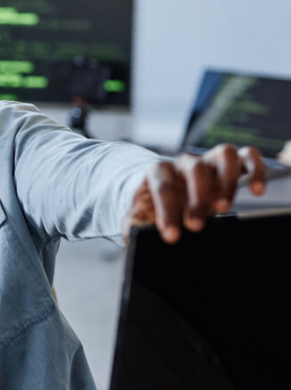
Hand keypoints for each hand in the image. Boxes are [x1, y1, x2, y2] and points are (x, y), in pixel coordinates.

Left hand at [122, 145, 266, 243]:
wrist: (166, 193)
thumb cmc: (153, 206)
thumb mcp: (138, 215)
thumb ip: (133, 222)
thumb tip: (133, 234)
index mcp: (159, 172)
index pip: (162, 185)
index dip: (167, 210)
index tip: (171, 235)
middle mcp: (184, 163)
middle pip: (195, 168)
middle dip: (197, 198)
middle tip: (196, 226)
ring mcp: (209, 161)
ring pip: (224, 154)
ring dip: (227, 180)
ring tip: (223, 207)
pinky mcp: (230, 165)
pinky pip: (248, 156)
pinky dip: (255, 169)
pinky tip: (256, 190)